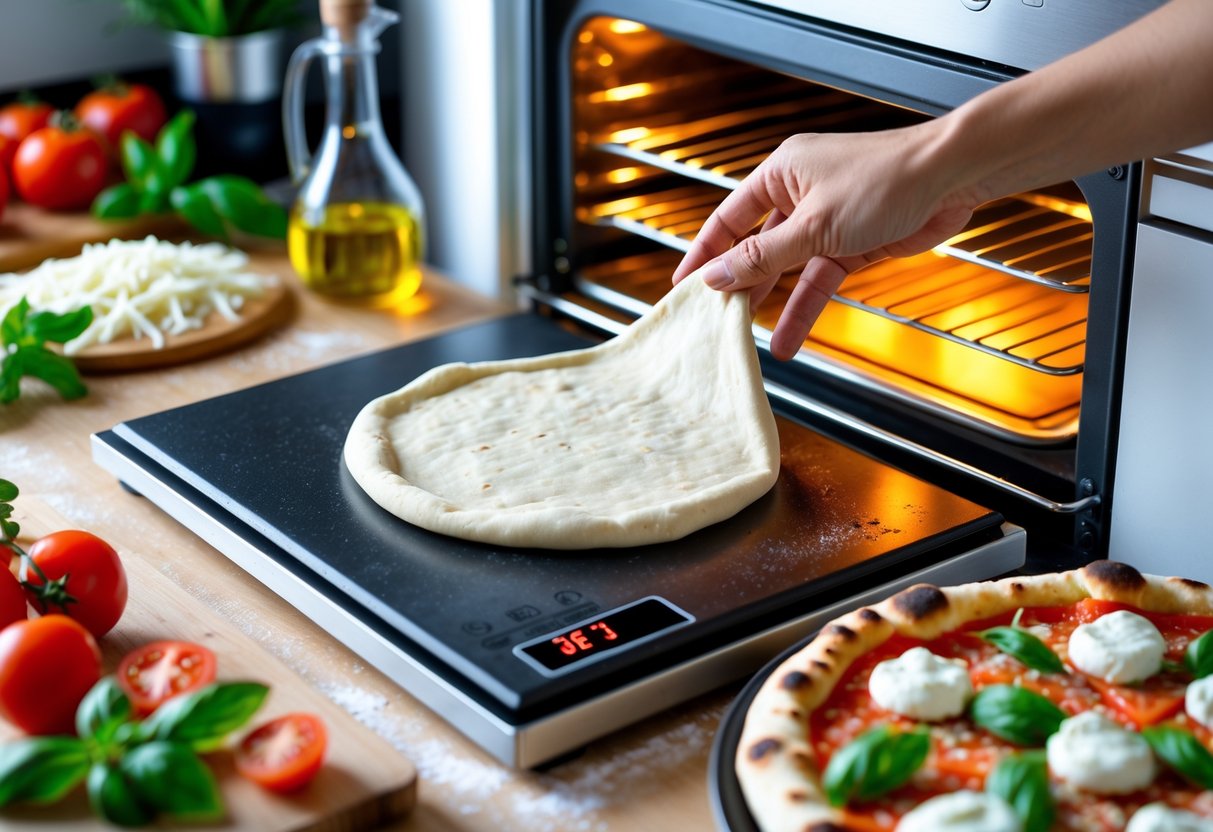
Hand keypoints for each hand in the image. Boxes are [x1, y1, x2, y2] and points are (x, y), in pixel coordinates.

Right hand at [672, 126, 977, 359]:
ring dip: (771, 302)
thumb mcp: (813, 226)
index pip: (728, 218)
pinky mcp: (854, 242)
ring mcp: (827, 219)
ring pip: (788, 267)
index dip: (705, 253)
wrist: (954, 177)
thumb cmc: (887, 180)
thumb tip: (718, 275)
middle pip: (756, 245)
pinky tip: (790, 334)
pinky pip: (818, 279)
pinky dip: (805, 306)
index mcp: (781, 173)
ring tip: (746, 336)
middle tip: (714, 316)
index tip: (684, 285)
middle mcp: (800, 193)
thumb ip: (762, 256)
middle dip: (737, 282)